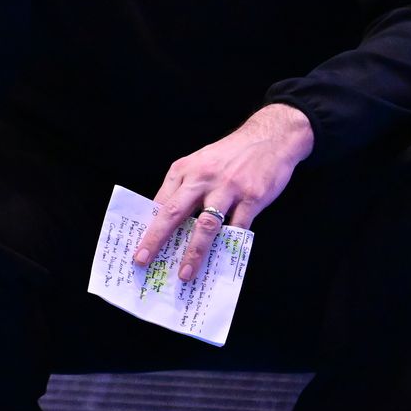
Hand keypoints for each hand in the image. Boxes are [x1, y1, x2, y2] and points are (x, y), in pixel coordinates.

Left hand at [134, 104, 313, 282]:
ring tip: (185, 274)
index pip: (160, 202)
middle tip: (143, 260)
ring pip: (205, 225)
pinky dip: (229, 244)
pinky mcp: (252, 197)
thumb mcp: (201, 162)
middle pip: (173, 212)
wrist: (271, 136)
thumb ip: (186, 188)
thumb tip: (170, 224)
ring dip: (193, 253)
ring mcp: (228, 187)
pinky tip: (221, 259)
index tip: (139, 246)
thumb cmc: (232, 154)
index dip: (147, 227)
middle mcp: (202, 178)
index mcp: (185, 169)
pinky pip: (238, 227)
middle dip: (156, 239)